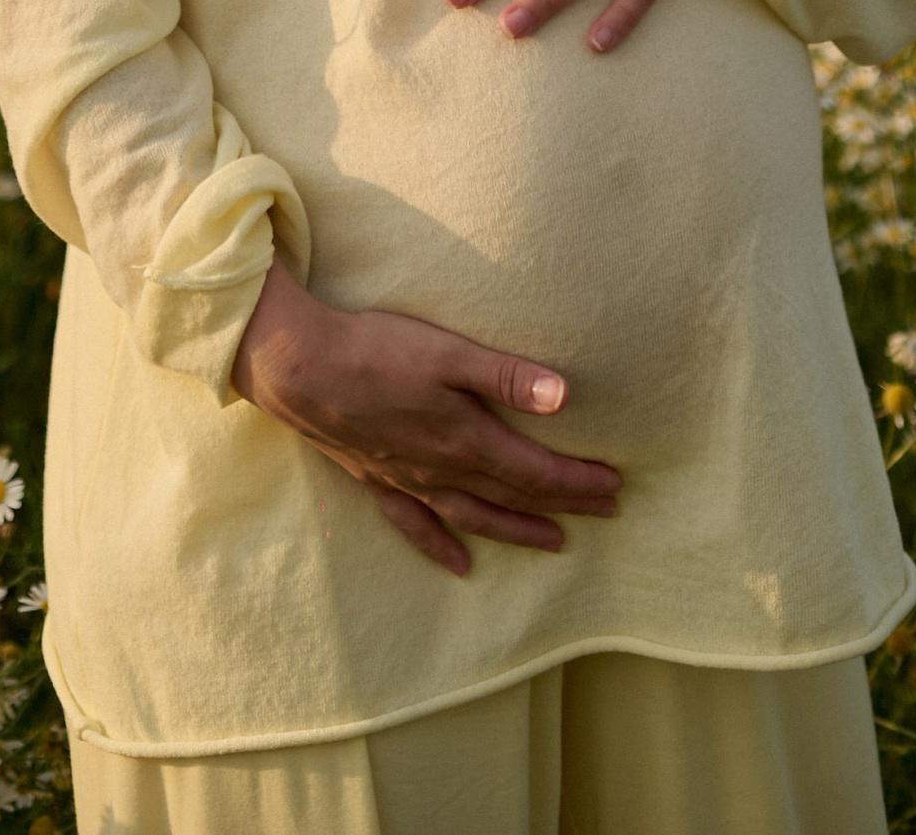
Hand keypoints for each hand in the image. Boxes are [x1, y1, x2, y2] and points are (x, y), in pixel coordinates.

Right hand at [230, 265, 620, 575]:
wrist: (300, 368)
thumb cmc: (376, 350)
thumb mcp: (447, 351)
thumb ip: (504, 376)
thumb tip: (565, 397)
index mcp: (465, 438)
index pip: (535, 470)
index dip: (578, 482)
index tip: (614, 487)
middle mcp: (442, 469)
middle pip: (514, 495)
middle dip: (563, 505)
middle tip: (605, 512)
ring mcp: (408, 479)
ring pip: (474, 516)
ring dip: (516, 529)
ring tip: (554, 543)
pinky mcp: (376, 478)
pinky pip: (416, 524)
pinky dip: (441, 545)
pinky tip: (458, 564)